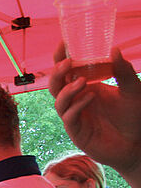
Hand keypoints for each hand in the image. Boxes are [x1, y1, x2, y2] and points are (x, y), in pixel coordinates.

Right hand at [50, 45, 140, 183]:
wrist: (136, 144)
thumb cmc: (133, 117)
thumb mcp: (133, 89)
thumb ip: (123, 71)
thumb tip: (114, 49)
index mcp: (86, 87)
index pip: (67, 71)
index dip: (61, 58)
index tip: (63, 43)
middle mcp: (77, 100)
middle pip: (55, 85)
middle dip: (57, 74)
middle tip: (68, 63)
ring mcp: (75, 116)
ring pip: (59, 101)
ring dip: (67, 90)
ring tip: (82, 81)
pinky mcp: (77, 131)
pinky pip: (69, 117)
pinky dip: (77, 106)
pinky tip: (91, 97)